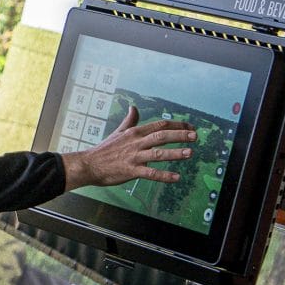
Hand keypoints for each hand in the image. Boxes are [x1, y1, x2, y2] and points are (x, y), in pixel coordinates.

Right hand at [62, 105, 196, 190]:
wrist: (89, 164)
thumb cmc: (104, 149)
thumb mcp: (118, 132)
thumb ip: (129, 120)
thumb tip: (133, 107)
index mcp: (134, 132)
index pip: (159, 125)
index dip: (176, 125)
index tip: (190, 127)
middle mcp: (135, 142)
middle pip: (161, 136)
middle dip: (179, 136)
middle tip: (195, 136)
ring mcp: (133, 157)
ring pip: (158, 154)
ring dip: (175, 153)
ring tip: (190, 153)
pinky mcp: (131, 171)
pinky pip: (150, 173)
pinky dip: (164, 175)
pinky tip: (176, 177)